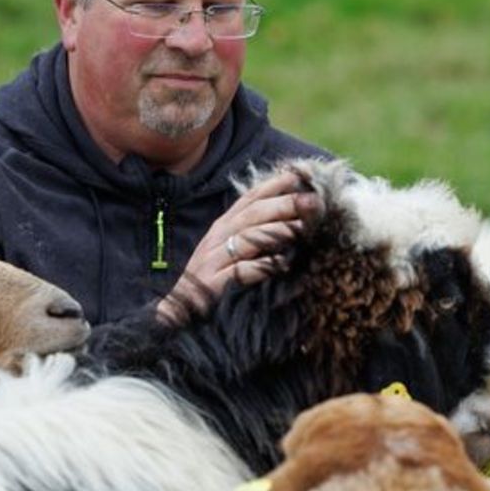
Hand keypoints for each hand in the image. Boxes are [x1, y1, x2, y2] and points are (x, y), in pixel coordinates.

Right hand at [156, 169, 322, 324]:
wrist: (178, 315)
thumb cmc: (212, 282)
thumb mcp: (231, 252)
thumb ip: (255, 235)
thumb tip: (293, 221)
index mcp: (223, 227)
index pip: (249, 199)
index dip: (273, 185)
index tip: (299, 175)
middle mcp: (217, 239)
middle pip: (252, 214)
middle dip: (283, 204)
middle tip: (311, 200)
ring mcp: (213, 260)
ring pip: (246, 238)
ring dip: (275, 231)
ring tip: (301, 228)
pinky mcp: (213, 285)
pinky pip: (239, 271)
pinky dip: (260, 266)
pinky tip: (280, 265)